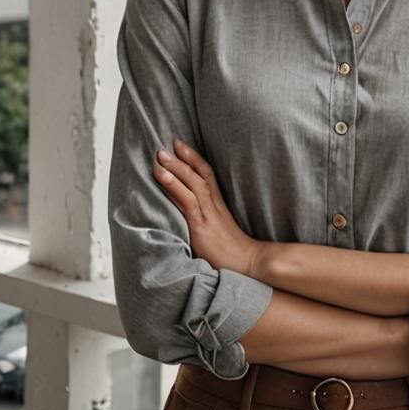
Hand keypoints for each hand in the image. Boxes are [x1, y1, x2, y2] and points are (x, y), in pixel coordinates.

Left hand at [152, 139, 261, 277]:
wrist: (248, 264)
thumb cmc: (232, 253)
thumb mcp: (220, 231)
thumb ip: (208, 220)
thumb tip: (192, 217)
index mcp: (218, 205)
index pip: (207, 175)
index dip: (194, 159)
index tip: (180, 146)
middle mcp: (214, 205)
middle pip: (199, 174)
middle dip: (182, 158)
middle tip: (165, 145)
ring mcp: (208, 214)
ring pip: (192, 183)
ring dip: (175, 167)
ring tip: (159, 156)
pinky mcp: (201, 226)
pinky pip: (187, 201)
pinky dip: (174, 186)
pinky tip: (163, 177)